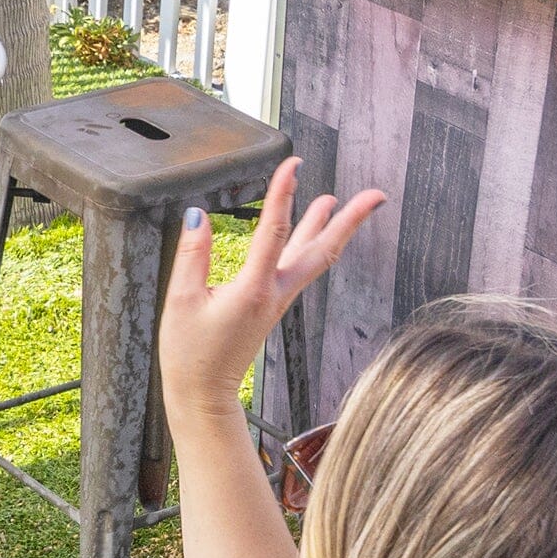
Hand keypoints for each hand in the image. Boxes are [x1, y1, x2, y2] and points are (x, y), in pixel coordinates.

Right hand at [158, 158, 385, 421]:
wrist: (203, 393)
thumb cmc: (190, 353)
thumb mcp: (180, 301)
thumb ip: (191, 255)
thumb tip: (197, 215)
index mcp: (253, 290)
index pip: (273, 231)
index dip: (283, 194)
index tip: (293, 164)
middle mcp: (275, 294)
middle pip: (322, 251)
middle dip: (350, 220)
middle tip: (376, 195)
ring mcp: (278, 300)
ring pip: (314, 259)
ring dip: (331, 228)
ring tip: (338, 199)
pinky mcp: (272, 305)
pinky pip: (300, 268)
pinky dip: (310, 244)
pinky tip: (307, 232)